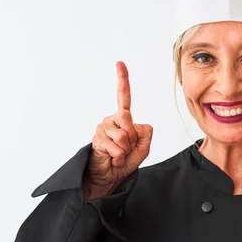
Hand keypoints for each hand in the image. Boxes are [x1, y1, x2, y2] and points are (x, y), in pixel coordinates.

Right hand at [84, 61, 152, 199]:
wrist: (109, 178)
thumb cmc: (125, 161)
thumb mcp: (143, 148)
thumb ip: (145, 133)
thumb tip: (130, 122)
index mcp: (123, 119)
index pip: (123, 97)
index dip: (122, 80)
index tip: (119, 63)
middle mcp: (111, 120)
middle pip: (128, 121)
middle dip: (132, 139)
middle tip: (126, 150)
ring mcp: (102, 129)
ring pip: (123, 135)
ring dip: (125, 150)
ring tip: (118, 155)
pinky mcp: (96, 139)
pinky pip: (116, 146)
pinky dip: (118, 157)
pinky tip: (113, 160)